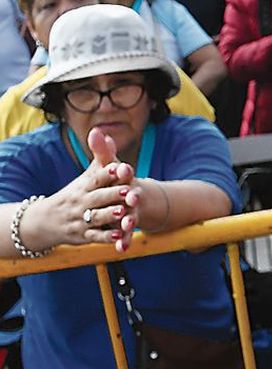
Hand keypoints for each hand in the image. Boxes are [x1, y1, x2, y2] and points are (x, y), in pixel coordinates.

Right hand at [31, 129, 139, 251]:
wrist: (46, 220)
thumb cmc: (76, 194)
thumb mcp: (86, 175)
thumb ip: (99, 156)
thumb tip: (99, 131)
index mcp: (83, 186)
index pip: (94, 178)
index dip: (105, 173)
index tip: (118, 167)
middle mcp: (81, 202)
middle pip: (97, 197)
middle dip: (111, 194)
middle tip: (127, 190)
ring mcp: (81, 219)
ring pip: (97, 217)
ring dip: (110, 215)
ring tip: (123, 212)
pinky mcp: (83, 236)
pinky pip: (95, 237)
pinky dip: (107, 238)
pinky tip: (119, 238)